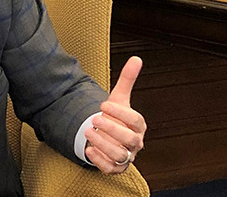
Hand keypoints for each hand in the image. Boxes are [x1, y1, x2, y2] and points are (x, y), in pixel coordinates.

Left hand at [84, 56, 145, 173]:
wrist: (107, 136)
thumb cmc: (116, 117)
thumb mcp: (119, 98)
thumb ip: (127, 80)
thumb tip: (136, 58)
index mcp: (138, 126)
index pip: (136, 121)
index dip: (121, 113)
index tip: (104, 104)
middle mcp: (135, 143)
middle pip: (130, 139)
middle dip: (112, 129)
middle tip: (95, 117)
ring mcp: (126, 156)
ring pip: (120, 155)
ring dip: (103, 144)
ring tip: (88, 132)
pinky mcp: (115, 167)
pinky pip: (111, 168)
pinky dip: (100, 161)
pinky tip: (89, 150)